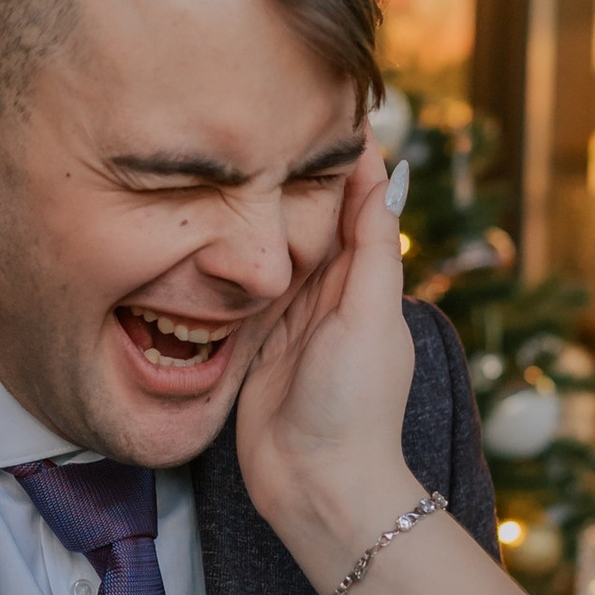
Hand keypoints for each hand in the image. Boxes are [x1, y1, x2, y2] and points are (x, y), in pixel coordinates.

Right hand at [232, 148, 422, 593]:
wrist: (317, 485)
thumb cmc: (353, 406)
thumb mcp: (369, 318)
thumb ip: (371, 252)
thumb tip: (384, 180)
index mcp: (365, 285)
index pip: (360, 207)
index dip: (350, 161)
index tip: (338, 109)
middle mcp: (328, 297)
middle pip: (313, 222)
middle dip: (296, 177)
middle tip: (272, 119)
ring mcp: (289, 322)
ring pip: (273, 252)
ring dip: (260, 214)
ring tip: (237, 158)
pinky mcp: (254, 346)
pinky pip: (240, 292)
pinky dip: (231, 261)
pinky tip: (210, 228)